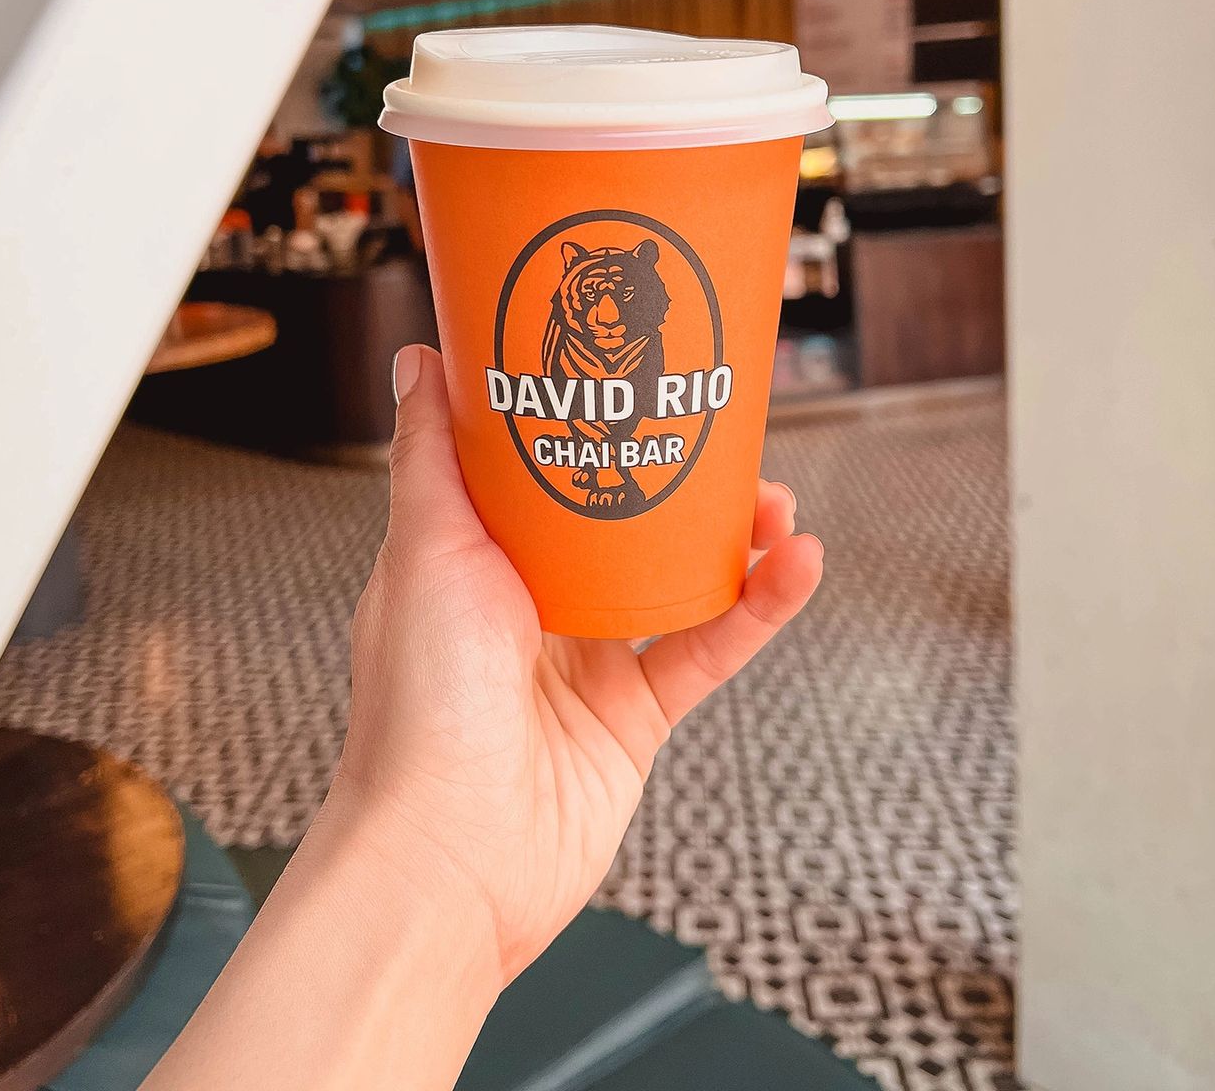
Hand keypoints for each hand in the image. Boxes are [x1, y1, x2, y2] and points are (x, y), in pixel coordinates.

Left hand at [331, 345, 822, 986]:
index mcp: (476, 561)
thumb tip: (420, 359)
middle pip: (623, 524)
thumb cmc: (417, 706)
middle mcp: (532, 607)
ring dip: (736, 539)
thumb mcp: (424, 547)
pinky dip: (758, 608)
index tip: (635, 376)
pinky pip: (709, 650)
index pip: (542, 475)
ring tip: (777, 498)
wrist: (448, 856)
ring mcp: (587, 663)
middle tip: (726, 437)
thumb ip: (432, 454)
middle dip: (680, 482)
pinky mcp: (636, 719)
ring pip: (678, 582)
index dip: (589, 426)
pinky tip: (797, 565)